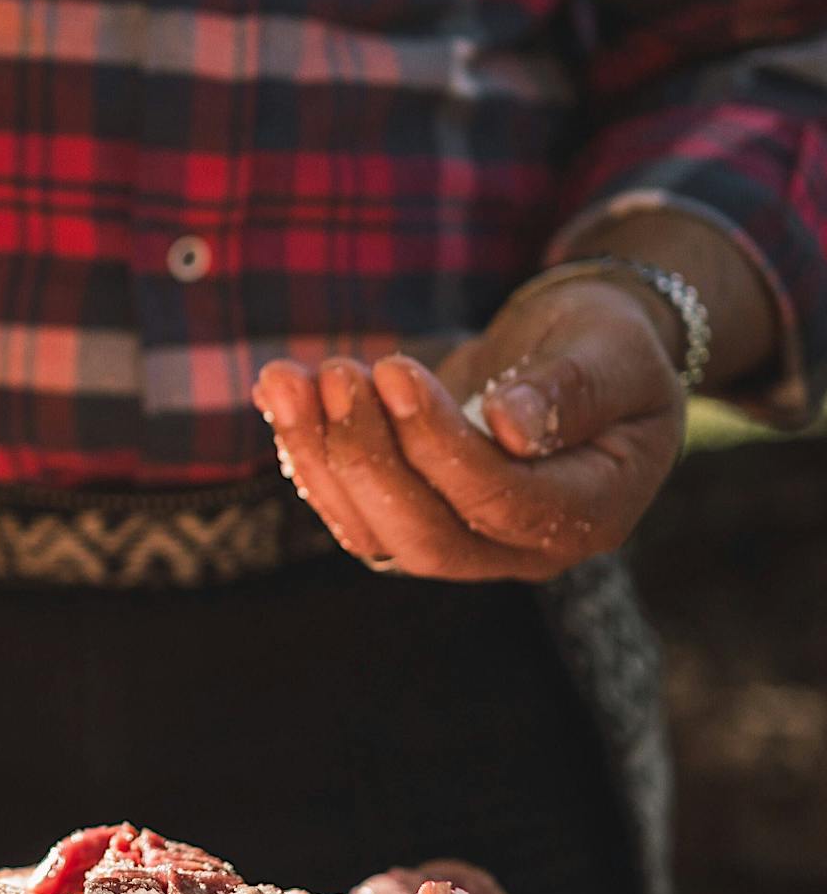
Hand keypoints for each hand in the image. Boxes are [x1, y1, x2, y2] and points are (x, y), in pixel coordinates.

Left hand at [251, 275, 684, 580]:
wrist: (576, 355)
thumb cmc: (606, 345)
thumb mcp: (614, 349)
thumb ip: (572, 388)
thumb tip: (511, 426)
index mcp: (591, 513)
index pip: (502, 502)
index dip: (438, 443)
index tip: (394, 369)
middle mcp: (522, 548)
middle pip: (427, 537)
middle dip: (368, 457)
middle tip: (337, 374)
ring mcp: (462, 544)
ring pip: (374, 532)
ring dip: (320, 457)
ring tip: (288, 379)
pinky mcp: (410, 520)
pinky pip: (349, 511)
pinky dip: (307, 455)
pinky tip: (280, 393)